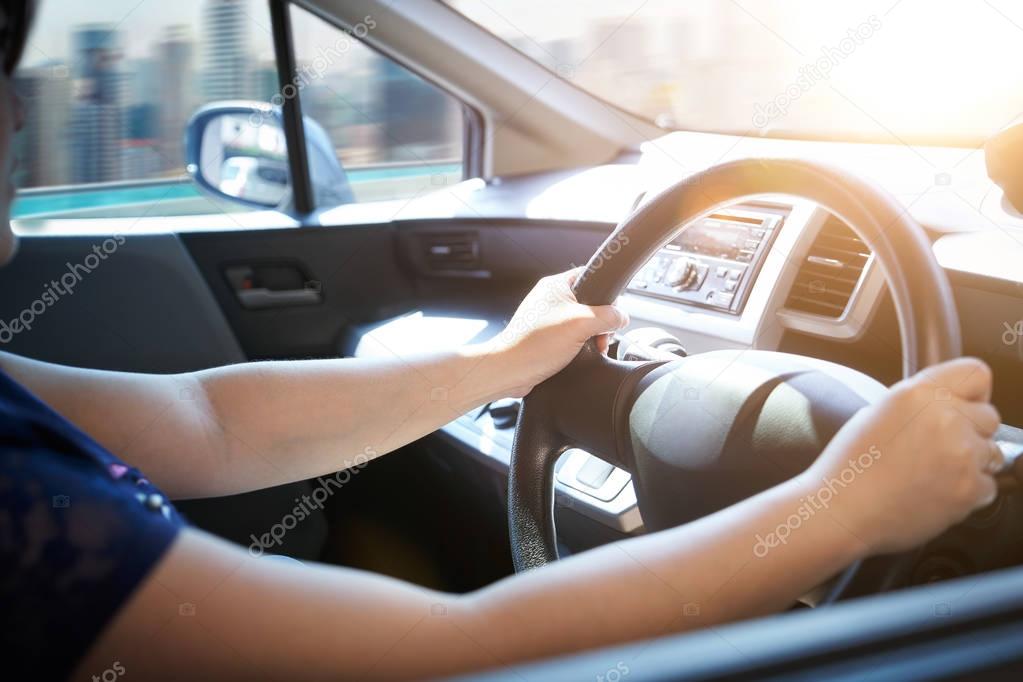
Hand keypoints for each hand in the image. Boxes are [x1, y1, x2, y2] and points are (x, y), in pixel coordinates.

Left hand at [489, 268, 628, 397]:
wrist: (509, 371)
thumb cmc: (534, 344)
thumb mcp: (581, 324)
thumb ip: (608, 316)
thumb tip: (621, 317)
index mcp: (556, 285)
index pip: (592, 276)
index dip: (607, 293)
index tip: (612, 310)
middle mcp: (551, 299)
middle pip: (591, 303)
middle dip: (601, 322)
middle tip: (600, 336)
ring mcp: (548, 318)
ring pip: (584, 322)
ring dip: (592, 336)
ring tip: (590, 348)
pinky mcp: (547, 337)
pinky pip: (573, 337)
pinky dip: (581, 346)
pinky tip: (580, 355)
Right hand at [797, 357, 1001, 555]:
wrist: (841, 508)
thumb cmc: (849, 466)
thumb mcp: (877, 413)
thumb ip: (919, 405)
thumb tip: (947, 407)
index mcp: (919, 393)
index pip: (977, 374)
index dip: (972, 393)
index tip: (963, 406)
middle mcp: (945, 417)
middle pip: (990, 416)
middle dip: (972, 432)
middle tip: (939, 449)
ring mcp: (962, 454)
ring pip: (993, 453)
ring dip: (972, 463)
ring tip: (932, 474)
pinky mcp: (969, 488)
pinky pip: (988, 487)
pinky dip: (967, 493)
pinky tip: (934, 493)